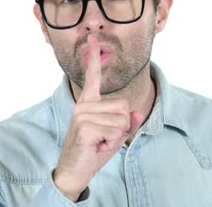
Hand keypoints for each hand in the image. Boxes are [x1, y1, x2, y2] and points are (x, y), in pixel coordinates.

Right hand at [53, 34, 144, 200]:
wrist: (74, 171)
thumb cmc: (93, 151)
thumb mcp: (115, 135)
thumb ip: (127, 122)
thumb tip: (136, 112)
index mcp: (88, 102)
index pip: (92, 76)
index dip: (94, 57)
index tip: (92, 38)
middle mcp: (83, 104)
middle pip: (123, 105)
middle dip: (121, 126)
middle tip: (103, 137)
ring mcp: (83, 114)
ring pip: (122, 119)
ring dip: (116, 135)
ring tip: (99, 142)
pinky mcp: (85, 125)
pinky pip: (116, 130)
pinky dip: (111, 142)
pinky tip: (96, 146)